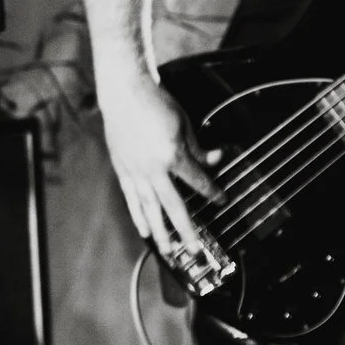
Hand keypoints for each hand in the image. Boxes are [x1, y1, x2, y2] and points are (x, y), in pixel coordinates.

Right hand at [97, 64, 218, 257]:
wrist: (124, 93)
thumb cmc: (155, 104)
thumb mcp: (184, 124)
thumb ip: (198, 148)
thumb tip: (214, 160)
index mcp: (172, 156)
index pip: (197, 181)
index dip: (212, 192)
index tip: (221, 200)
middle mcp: (152, 169)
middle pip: (173, 206)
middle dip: (186, 230)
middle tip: (194, 250)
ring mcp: (135, 172)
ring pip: (149, 209)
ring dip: (160, 232)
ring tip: (166, 251)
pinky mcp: (122, 170)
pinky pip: (132, 199)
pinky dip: (138, 216)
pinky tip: (144, 230)